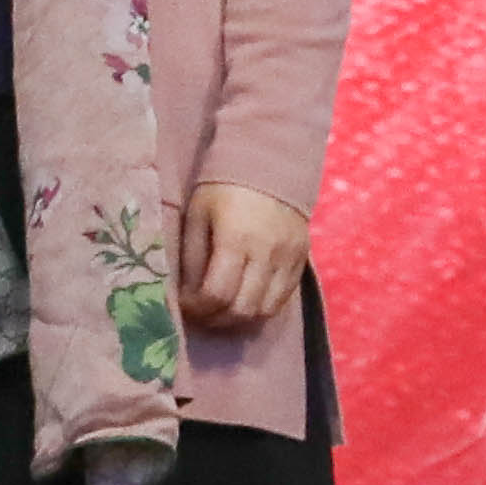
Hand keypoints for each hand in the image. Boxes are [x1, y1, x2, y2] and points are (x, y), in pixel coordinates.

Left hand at [178, 179, 311, 335]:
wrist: (270, 165)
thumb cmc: (222, 187)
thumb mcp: (196, 215)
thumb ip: (192, 256)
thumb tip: (186, 293)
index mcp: (236, 239)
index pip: (218, 293)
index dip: (197, 308)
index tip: (183, 307)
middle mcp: (267, 253)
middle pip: (243, 308)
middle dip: (216, 319)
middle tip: (199, 315)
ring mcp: (289, 259)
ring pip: (265, 309)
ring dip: (239, 319)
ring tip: (219, 313)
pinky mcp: (301, 260)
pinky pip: (283, 299)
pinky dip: (261, 308)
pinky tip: (243, 302)